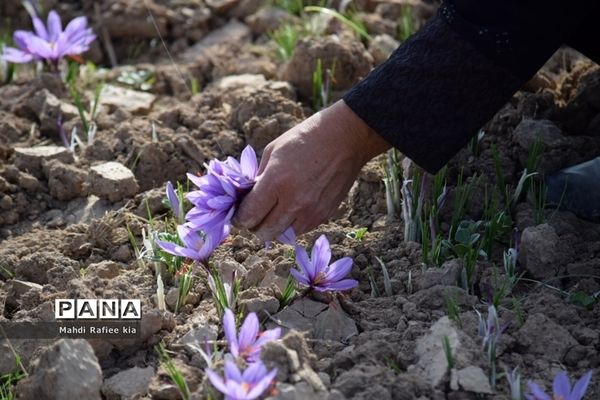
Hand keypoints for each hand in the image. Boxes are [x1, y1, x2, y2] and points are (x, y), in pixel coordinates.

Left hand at [234, 100, 390, 240]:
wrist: (345, 138)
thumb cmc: (305, 139)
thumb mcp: (273, 151)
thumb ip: (258, 177)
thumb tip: (247, 198)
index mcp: (276, 181)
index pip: (249, 215)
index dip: (239, 218)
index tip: (238, 215)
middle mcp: (294, 201)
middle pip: (264, 232)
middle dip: (254, 226)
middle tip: (254, 216)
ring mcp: (311, 211)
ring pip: (283, 236)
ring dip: (275, 228)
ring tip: (274, 213)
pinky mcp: (325, 214)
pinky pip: (301, 230)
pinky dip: (292, 224)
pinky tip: (292, 209)